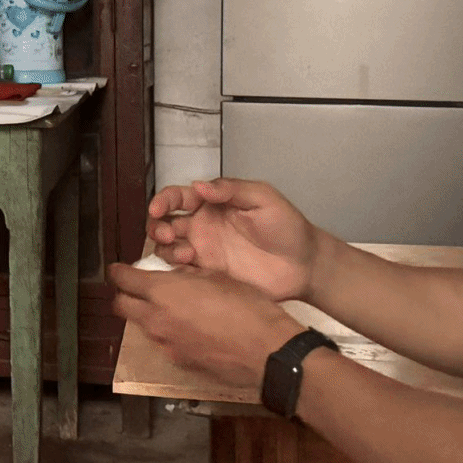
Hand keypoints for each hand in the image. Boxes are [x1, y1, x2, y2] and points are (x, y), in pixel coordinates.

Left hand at [110, 261, 306, 392]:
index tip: (121, 269)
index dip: (119, 272)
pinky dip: (169, 334)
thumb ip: (188, 275)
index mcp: (163, 292)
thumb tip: (176, 273)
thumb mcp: (218, 277)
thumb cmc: (247, 309)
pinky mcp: (179, 362)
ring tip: (173, 309)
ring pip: (142, 326)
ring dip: (149, 315)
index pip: (122, 279)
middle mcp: (156, 320)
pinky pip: (164, 344)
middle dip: (125, 295)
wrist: (267, 352)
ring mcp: (166, 344)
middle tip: (140, 289)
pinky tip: (192, 331)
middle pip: (121, 306)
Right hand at [145, 177, 321, 301]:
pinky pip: (182, 273)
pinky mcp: (209, 276)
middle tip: (169, 234)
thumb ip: (231, 189)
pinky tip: (189, 270)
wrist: (304, 265)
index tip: (158, 209)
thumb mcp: (263, 198)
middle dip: (157, 227)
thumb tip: (198, 186)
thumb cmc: (287, 226)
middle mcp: (202, 227)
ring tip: (187, 254)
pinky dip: (176, 271)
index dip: (162, 201)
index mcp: (212, 205)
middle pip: (164, 223)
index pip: (177, 198)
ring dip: (166, 249)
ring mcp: (204, 252)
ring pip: (168, 248)